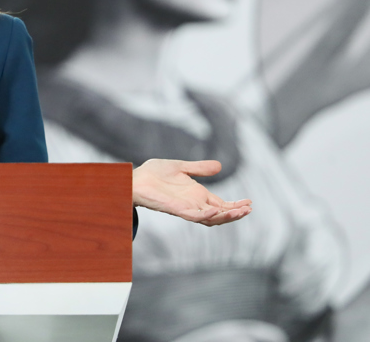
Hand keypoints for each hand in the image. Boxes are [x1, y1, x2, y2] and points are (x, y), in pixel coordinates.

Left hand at [132, 159, 251, 225]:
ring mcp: (186, 208)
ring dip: (226, 216)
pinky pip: (194, 216)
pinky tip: (217, 210)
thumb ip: (199, 168)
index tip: (250, 202)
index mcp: (197, 195)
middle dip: (235, 212)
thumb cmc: (153, 174)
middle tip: (249, 209)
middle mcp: (194, 203)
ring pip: (210, 217)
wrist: (134, 178)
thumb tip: (220, 166)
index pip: (222, 203)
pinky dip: (206, 214)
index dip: (236, 205)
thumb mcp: (181, 167)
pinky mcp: (176, 209)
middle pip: (220, 213)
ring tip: (240, 212)